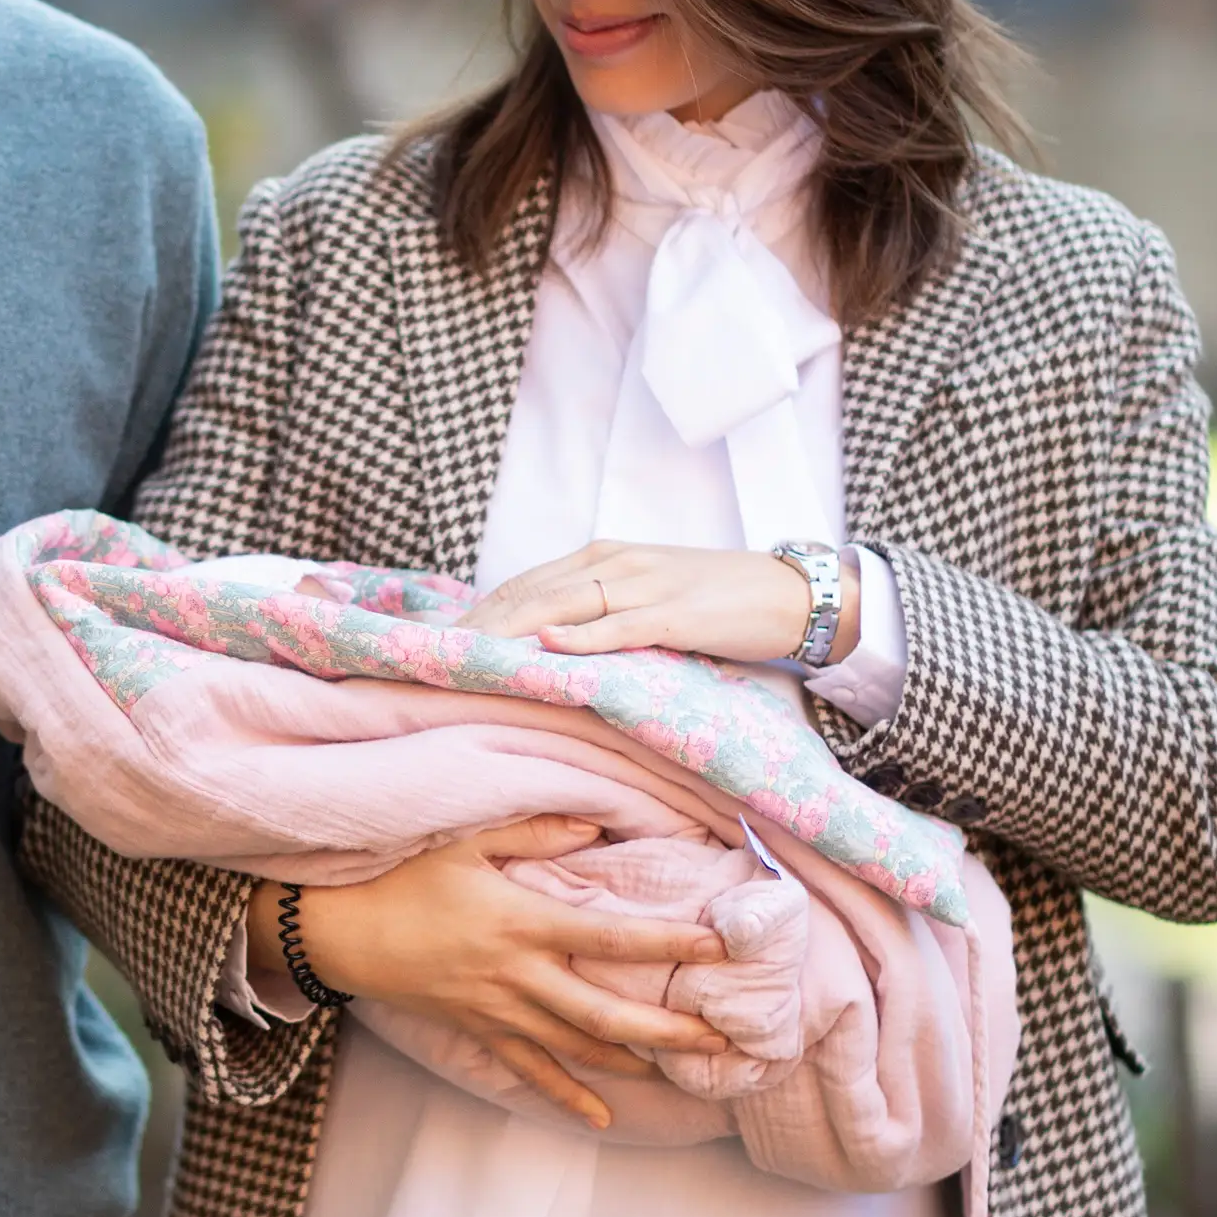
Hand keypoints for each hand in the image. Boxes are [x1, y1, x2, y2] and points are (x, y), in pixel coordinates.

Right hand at [248, 816, 730, 1129]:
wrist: (341, 932)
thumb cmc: (403, 879)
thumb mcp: (465, 842)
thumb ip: (533, 831)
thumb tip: (595, 826)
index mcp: (524, 922)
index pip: (613, 937)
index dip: (668, 944)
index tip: (718, 948)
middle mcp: (520, 975)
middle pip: (607, 1014)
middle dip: (669, 1030)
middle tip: (721, 1040)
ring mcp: (499, 1011)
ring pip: (578, 1049)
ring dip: (634, 1062)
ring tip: (686, 1071)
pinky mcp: (479, 1031)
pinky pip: (530, 1071)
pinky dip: (567, 1096)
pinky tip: (602, 1116)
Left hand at [458, 540, 859, 663]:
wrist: (786, 592)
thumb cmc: (712, 600)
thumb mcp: (643, 596)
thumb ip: (595, 610)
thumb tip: (541, 642)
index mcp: (601, 557)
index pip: (522, 584)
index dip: (477, 614)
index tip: (434, 644)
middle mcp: (614, 563)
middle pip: (530, 593)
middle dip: (478, 627)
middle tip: (430, 659)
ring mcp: (645, 585)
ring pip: (563, 605)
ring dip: (512, 632)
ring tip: (465, 657)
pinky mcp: (676, 613)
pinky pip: (621, 626)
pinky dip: (583, 637)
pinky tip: (549, 646)